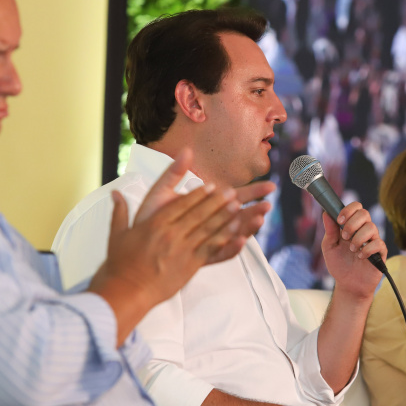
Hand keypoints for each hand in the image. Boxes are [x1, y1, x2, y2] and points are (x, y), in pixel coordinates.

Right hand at [88, 150, 272, 342]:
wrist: (127, 291)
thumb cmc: (121, 264)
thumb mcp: (117, 234)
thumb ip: (120, 211)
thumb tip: (115, 193)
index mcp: (155, 224)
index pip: (181, 205)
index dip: (197, 194)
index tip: (210, 185)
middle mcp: (171, 235)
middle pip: (198, 214)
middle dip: (216, 201)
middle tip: (231, 192)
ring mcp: (182, 251)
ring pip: (207, 230)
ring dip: (224, 217)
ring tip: (237, 206)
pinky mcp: (190, 266)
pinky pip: (210, 250)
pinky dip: (224, 240)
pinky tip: (235, 232)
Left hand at [131, 148, 274, 266]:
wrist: (135, 245)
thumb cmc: (149, 218)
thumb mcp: (160, 192)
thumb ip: (174, 172)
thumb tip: (185, 149)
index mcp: (204, 206)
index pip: (234, 196)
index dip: (253, 191)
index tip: (269, 186)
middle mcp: (209, 223)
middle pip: (239, 214)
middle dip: (255, 208)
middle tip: (269, 202)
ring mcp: (206, 240)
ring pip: (232, 233)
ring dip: (247, 226)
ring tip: (259, 218)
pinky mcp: (199, 255)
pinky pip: (219, 252)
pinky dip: (231, 248)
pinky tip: (240, 241)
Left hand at [321, 203, 385, 298]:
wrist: (348, 285)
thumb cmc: (339, 265)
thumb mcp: (329, 247)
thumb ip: (329, 231)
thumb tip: (326, 213)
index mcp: (351, 226)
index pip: (355, 207)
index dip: (348, 210)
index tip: (339, 220)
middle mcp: (363, 230)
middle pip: (364, 213)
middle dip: (352, 224)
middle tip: (345, 237)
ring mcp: (373, 241)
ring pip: (371, 227)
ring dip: (359, 238)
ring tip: (352, 250)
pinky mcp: (380, 252)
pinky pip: (378, 243)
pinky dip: (367, 249)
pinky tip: (360, 256)